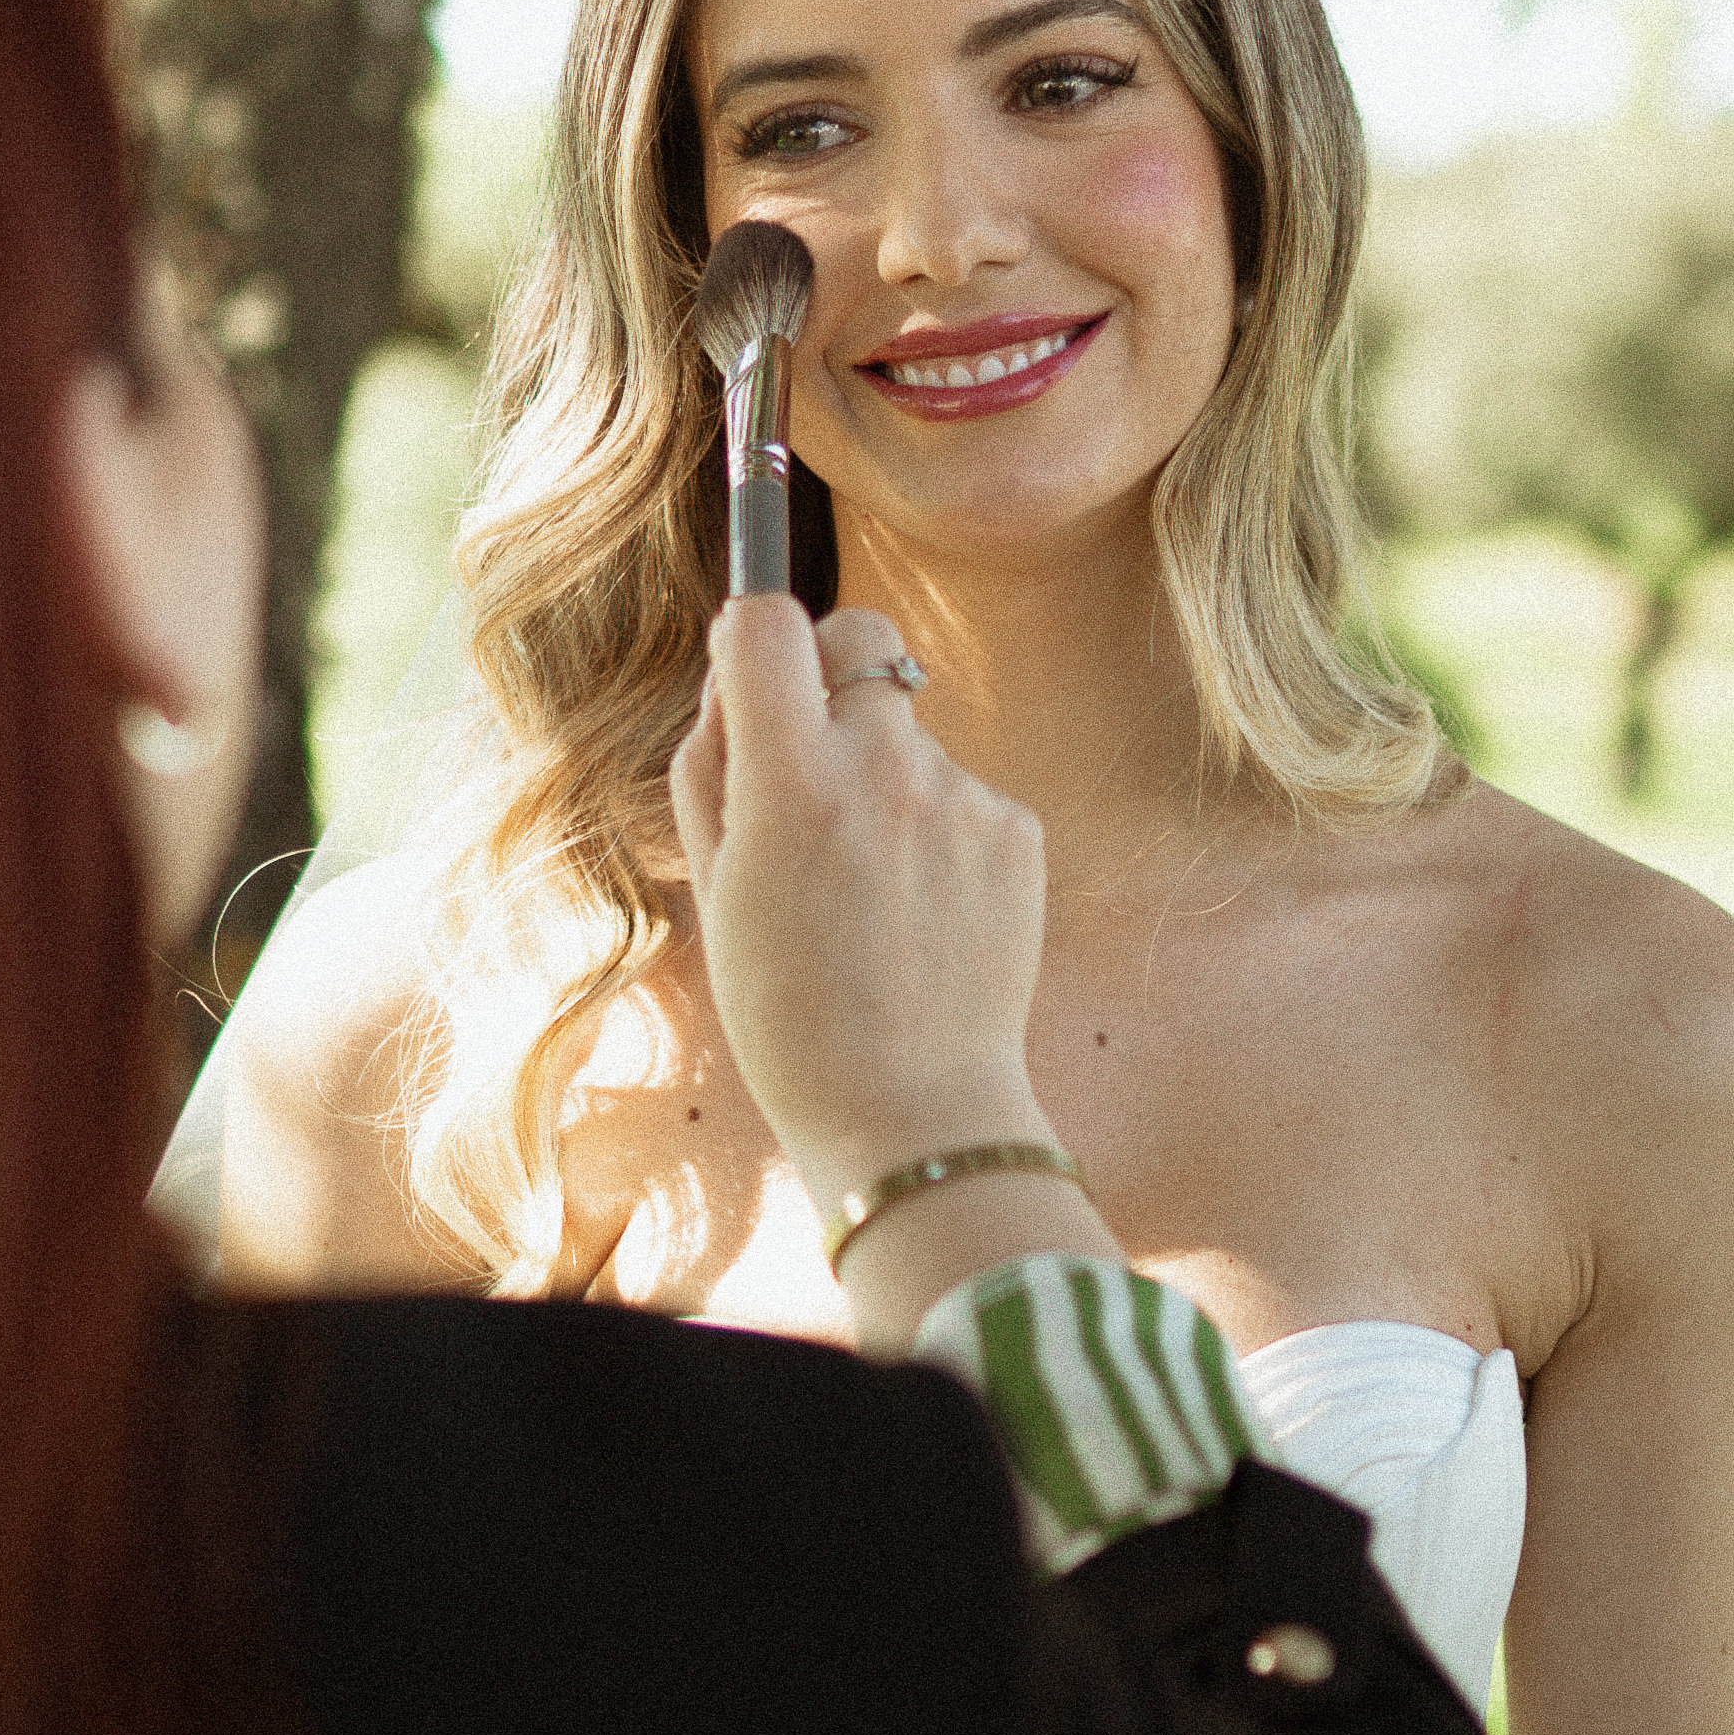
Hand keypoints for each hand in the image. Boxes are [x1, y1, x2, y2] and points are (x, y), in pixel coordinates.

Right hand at [668, 595, 1059, 1223]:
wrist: (909, 1111)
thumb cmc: (787, 1007)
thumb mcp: (716, 884)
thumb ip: (716, 762)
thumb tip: (738, 667)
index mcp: (790, 784)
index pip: (766, 623)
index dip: (750, 629)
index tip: (750, 659)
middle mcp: (882, 770)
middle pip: (857, 637)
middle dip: (831, 669)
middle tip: (813, 756)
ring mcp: (961, 797)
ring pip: (908, 729)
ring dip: (883, 775)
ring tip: (871, 890)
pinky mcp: (1017, 829)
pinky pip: (959, 790)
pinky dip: (936, 830)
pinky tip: (923, 911)